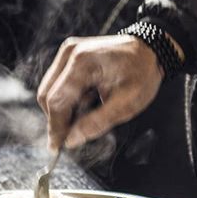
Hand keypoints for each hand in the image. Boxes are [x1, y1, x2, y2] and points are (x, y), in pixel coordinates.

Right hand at [37, 35, 163, 150]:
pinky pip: (57, 84)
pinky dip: (67, 99)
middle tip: (73, 136)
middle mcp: (69, 53)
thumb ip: (97, 123)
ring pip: (49, 90)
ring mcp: (67, 52)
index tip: (57, 148)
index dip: (55, 127)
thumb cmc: (142, 73)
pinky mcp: (69, 56)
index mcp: (82, 62)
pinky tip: (88, 100)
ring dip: (63, 109)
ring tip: (90, 111)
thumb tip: (71, 140)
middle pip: (47, 95)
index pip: (56, 101)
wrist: (150, 50)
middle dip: (57, 119)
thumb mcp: (126, 104)